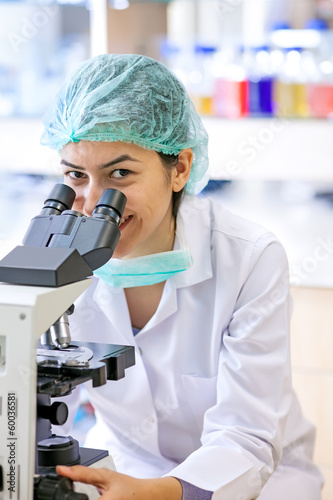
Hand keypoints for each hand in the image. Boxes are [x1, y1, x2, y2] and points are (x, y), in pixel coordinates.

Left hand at [56, 465, 182, 499]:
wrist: (147, 496)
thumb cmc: (128, 487)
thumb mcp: (106, 476)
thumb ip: (83, 473)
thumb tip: (61, 470)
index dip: (66, 498)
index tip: (60, 494)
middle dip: (74, 499)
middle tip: (84, 492)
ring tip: (90, 494)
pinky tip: (93, 498)